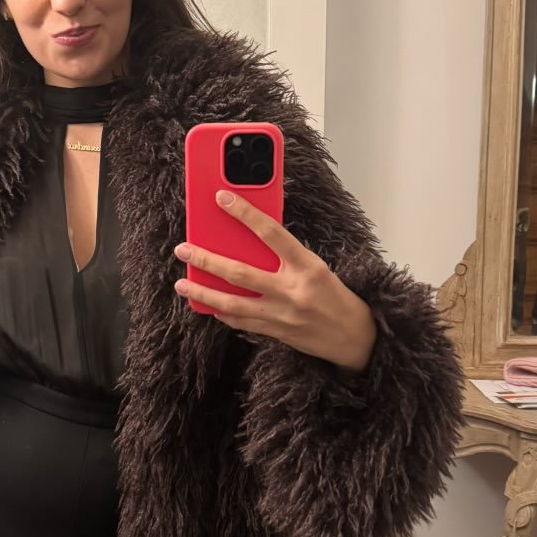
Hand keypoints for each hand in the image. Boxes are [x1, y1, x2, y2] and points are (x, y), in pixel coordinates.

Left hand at [173, 190, 376, 372]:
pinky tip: (207, 304)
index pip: (271, 233)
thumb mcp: (317, 266)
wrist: (355, 338)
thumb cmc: (336, 296)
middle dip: (207, 260)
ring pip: (231, 303)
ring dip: (203, 293)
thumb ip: (286, 255)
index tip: (222, 198)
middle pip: (239, 273)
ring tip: (182, 284)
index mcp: (307, 267)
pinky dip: (221, 312)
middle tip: (184, 249)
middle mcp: (292, 291)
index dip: (245, 213)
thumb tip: (251, 238)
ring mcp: (281, 315)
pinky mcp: (275, 333)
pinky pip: (241, 321)